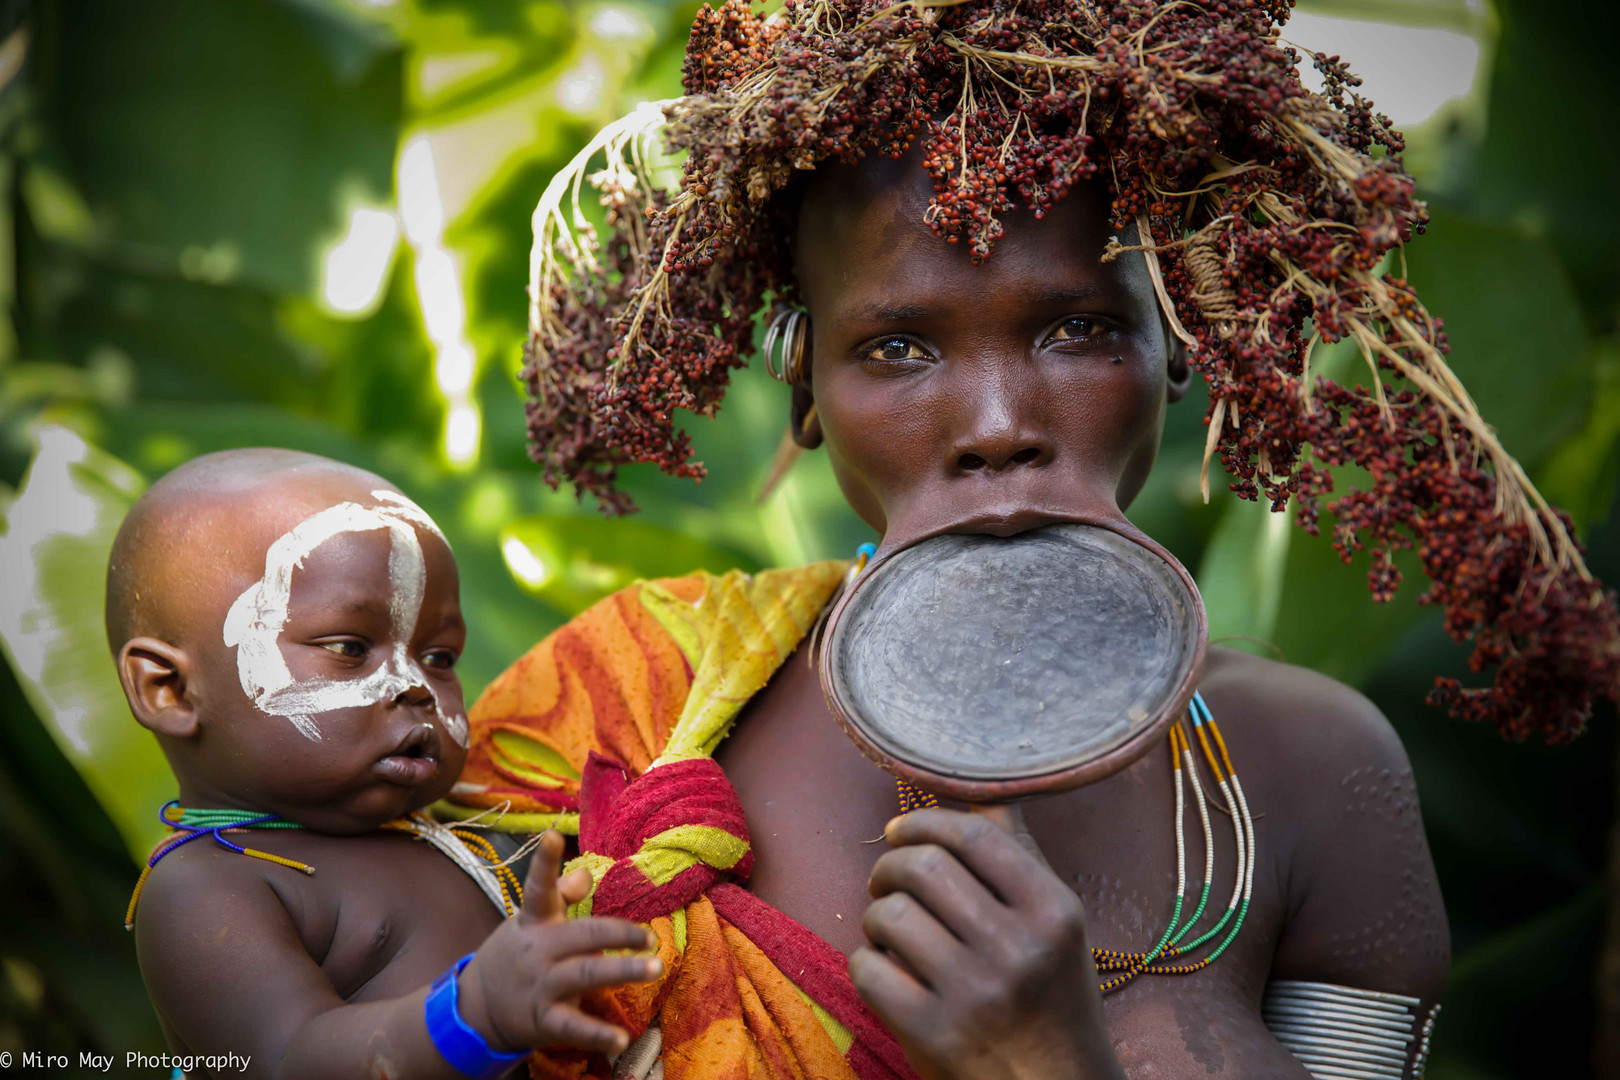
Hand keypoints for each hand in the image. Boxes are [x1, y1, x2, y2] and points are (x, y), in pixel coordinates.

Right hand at [457, 831, 660, 1055]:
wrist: (476, 1008)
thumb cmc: (516, 955)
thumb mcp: (530, 922)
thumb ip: (561, 896)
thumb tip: (587, 873)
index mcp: (534, 922)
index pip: (539, 888)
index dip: (544, 862)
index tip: (551, 835)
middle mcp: (538, 951)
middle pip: (581, 935)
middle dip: (617, 933)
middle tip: (650, 937)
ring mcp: (541, 986)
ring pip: (585, 975)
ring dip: (621, 971)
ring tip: (654, 968)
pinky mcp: (544, 1020)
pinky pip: (574, 1027)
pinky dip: (598, 1035)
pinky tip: (622, 1038)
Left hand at [850, 808, 1121, 1079]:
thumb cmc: (1050, 995)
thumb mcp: (1056, 923)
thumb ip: (1018, 855)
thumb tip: (985, 785)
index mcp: (1053, 910)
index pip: (974, 835)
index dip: (924, 822)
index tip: (900, 831)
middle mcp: (1018, 948)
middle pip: (922, 866)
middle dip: (889, 866)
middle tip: (887, 881)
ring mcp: (974, 993)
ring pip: (889, 914)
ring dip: (876, 916)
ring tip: (889, 930)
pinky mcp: (932, 1033)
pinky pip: (868, 968)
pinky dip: (866, 963)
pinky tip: (886, 971)